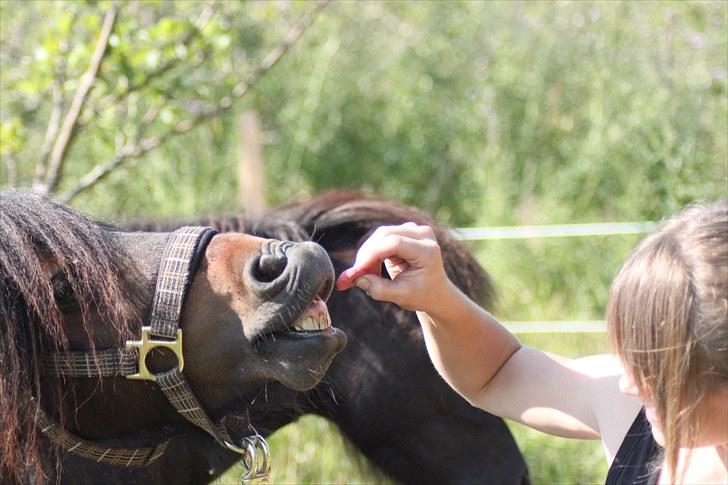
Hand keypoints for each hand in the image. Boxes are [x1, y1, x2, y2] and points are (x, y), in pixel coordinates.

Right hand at [335, 222, 449, 311]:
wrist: (435, 291)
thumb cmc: (421, 295)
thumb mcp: (401, 296)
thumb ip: (379, 289)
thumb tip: (357, 279)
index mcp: (428, 251)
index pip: (395, 243)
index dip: (373, 254)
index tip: (358, 270)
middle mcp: (423, 235)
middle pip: (386, 234)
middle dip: (367, 254)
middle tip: (357, 274)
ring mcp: (415, 229)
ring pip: (381, 234)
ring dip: (369, 253)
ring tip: (370, 275)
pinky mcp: (406, 230)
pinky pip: (382, 236)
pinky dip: (373, 251)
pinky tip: (374, 268)